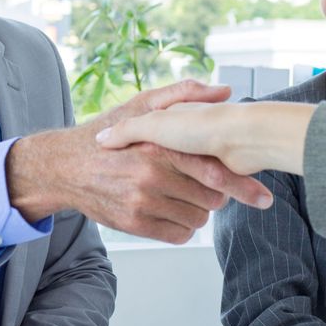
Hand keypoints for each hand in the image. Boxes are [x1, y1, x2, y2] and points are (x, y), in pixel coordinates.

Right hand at [8, 81, 273, 243]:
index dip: (239, 183)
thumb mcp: (139, 105)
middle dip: (216, 195)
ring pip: (196, 219)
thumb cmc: (106, 136)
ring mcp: (141, 203)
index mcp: (158, 146)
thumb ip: (182, 95)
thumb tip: (223, 91)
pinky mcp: (133, 224)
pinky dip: (182, 227)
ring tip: (185, 197)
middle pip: (210, 198)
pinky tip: (172, 212)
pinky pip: (177, 234)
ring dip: (198, 212)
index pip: (211, 169)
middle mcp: (151, 176)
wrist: (65, 166)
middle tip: (207, 186)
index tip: (260, 195)